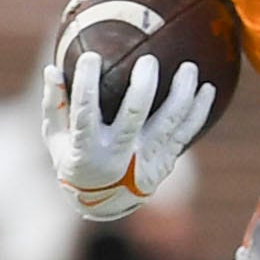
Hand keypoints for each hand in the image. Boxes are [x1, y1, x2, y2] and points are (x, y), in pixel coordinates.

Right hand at [43, 50, 214, 221]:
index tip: (91, 56)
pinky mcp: (165, 162)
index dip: (87, 84)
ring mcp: (146, 161)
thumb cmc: (75, 158)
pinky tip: (208, 88)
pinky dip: (198, 111)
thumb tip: (51, 68)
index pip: (85, 112)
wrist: (104, 202)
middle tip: (148, 61)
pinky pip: (186, 133)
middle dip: (143, 86)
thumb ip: (55, 104)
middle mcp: (120, 156)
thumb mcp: (56, 138)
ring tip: (189, 68)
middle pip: (135, 115)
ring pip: (169, 123)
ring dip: (182, 94)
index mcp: (87, 149)